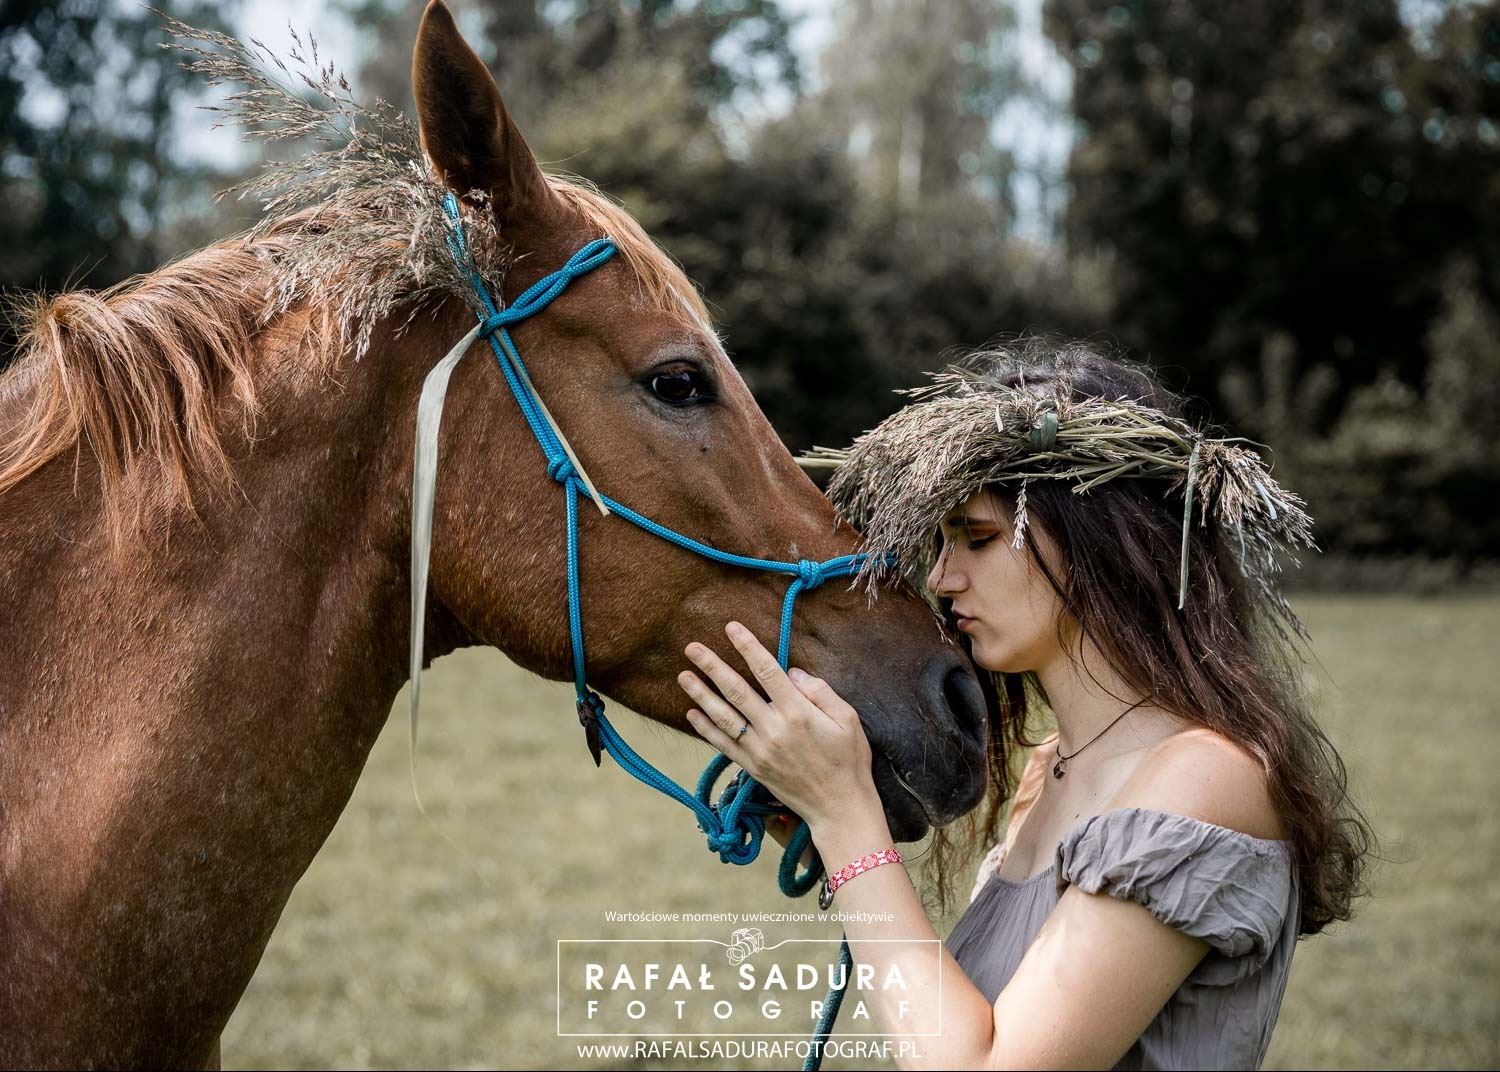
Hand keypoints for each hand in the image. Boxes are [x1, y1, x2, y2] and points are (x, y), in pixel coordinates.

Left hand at [676, 620, 877, 831]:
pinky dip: (706, 729)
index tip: (731, 627)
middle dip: (712, 666)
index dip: (748, 647)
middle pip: (737, 691)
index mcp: (799, 713)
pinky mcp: (753, 768)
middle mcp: (774, 730)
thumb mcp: (848, 719)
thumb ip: (820, 692)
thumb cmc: (849, 761)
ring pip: (724, 717)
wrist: (840, 808)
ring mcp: (760, 751)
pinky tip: (692, 713)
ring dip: (701, 694)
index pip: (767, 671)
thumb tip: (791, 673)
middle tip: (692, 647)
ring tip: (683, 675)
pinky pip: (724, 745)